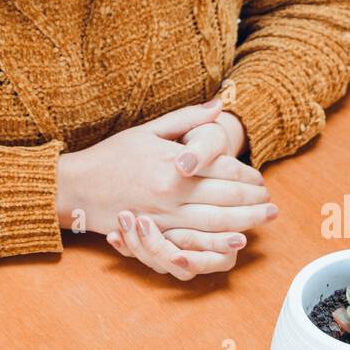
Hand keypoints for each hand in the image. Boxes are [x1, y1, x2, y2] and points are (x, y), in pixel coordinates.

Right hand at [57, 99, 274, 269]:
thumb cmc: (112, 155)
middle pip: (225, 199)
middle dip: (253, 202)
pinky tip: (233, 242)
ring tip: (262, 221)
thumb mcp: (148, 129)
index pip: (222, 169)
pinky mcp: (156, 234)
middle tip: (272, 205)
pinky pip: (194, 242)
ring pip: (215, 224)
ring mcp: (164, 217)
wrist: (77, 186)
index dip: (246, 175)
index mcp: (173, 163)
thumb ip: (187, 118)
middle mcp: (171, 192)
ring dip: (244, 222)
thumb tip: (219, 106)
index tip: (260, 179)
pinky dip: (217, 243)